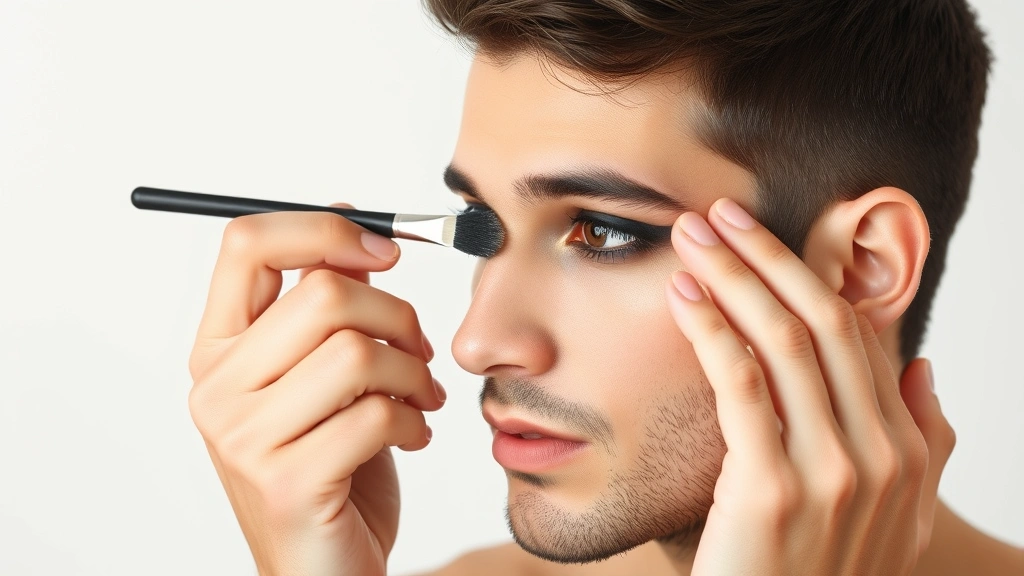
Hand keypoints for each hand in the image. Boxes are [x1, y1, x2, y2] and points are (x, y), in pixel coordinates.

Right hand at [187, 203, 444, 575]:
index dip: (325, 229)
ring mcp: (244, 440)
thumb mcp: (325, 374)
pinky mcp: (286, 483)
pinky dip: (414, 421)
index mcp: (218, 347)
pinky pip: (374, 416)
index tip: (386, 249)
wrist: (325, 565)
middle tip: (420, 347)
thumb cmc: (330, 464)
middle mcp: (217, 388)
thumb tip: (354, 223)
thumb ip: (327, 303)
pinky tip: (412, 436)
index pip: (247, 243)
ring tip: (421, 398)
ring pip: (357, 354)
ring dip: (414, 373)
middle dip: (397, 315)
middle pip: (323, 295)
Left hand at [664, 198, 954, 574]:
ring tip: (693, 237)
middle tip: (719, 213)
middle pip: (824, 323)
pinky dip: (712, 331)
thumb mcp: (892, 516)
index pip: (859, 337)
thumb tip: (922, 367)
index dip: (810, 277)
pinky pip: (742, 386)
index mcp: (907, 450)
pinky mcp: (773, 489)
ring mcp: (832, 472)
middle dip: (769, 256)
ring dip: (735, 276)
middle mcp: (880, 453)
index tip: (762, 236)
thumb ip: (921, 443)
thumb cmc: (818, 573)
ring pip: (783, 341)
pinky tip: (683, 296)